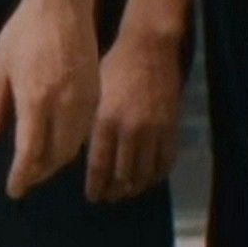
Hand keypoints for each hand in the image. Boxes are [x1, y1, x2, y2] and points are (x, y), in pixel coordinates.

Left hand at [0, 0, 99, 197]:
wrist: (62, 5)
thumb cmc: (23, 34)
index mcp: (35, 101)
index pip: (31, 153)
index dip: (23, 175)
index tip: (15, 189)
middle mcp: (64, 106)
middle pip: (56, 155)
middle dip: (41, 172)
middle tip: (27, 179)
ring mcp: (84, 99)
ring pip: (75, 145)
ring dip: (58, 161)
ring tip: (41, 166)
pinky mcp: (96, 91)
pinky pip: (85, 129)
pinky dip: (73, 143)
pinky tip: (60, 142)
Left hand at [88, 20, 185, 203]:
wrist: (149, 48)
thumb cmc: (113, 66)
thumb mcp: (90, 93)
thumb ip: (85, 123)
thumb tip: (76, 151)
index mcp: (105, 122)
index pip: (99, 166)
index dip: (96, 186)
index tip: (92, 197)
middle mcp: (130, 130)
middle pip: (123, 175)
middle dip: (114, 191)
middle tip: (108, 198)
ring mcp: (154, 130)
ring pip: (146, 172)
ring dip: (136, 187)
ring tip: (127, 192)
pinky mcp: (171, 127)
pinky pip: (167, 160)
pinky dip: (158, 175)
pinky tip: (150, 178)